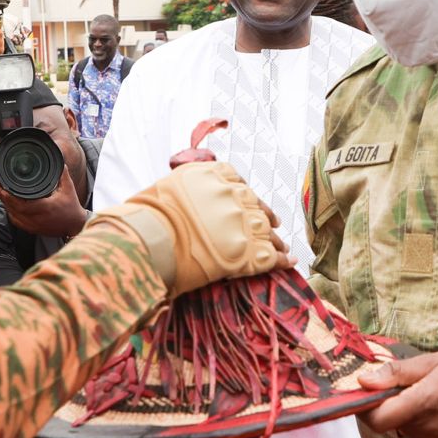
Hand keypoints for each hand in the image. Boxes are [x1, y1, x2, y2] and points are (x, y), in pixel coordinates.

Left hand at [0, 166, 88, 238]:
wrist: (75, 225)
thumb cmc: (72, 207)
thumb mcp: (69, 189)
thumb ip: (62, 174)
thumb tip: (59, 161)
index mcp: (44, 207)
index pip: (21, 204)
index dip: (8, 196)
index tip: (1, 187)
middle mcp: (37, 218)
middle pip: (13, 210)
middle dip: (3, 198)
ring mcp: (34, 226)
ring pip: (13, 216)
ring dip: (6, 205)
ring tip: (0, 194)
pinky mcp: (33, 230)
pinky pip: (17, 222)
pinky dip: (11, 213)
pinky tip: (9, 206)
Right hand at [104, 161, 288, 295]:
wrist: (150, 240)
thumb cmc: (148, 214)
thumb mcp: (167, 185)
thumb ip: (187, 188)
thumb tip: (185, 197)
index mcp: (215, 175)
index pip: (238, 182)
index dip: (245, 195)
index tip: (250, 203)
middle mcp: (233, 195)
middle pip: (256, 206)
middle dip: (264, 216)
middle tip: (274, 225)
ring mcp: (243, 224)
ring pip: (266, 231)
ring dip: (274, 239)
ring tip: (282, 246)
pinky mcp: (247, 254)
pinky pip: (271, 256)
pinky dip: (281, 260)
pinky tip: (289, 262)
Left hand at [355, 351, 437, 437]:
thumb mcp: (434, 360)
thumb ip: (398, 372)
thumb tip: (364, 381)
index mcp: (425, 402)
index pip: (378, 419)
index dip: (364, 407)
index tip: (366, 390)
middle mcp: (426, 427)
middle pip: (385, 421)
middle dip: (384, 403)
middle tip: (402, 383)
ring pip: (396, 426)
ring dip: (399, 410)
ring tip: (422, 391)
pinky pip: (409, 432)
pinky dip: (411, 418)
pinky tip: (429, 405)